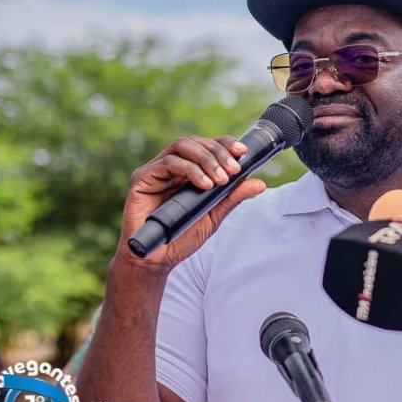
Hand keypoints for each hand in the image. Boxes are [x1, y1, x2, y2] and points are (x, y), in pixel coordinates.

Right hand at [114, 135, 265, 273]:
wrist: (157, 259)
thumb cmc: (182, 236)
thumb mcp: (214, 215)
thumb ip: (233, 196)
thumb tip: (260, 183)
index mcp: (188, 170)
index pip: (207, 146)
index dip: (225, 144)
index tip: (243, 152)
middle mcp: (172, 166)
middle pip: (196, 142)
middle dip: (218, 152)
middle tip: (233, 170)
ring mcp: (156, 170)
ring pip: (182, 146)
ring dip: (206, 159)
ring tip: (220, 180)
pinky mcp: (141, 177)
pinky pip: (168, 163)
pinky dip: (190, 170)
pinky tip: (204, 185)